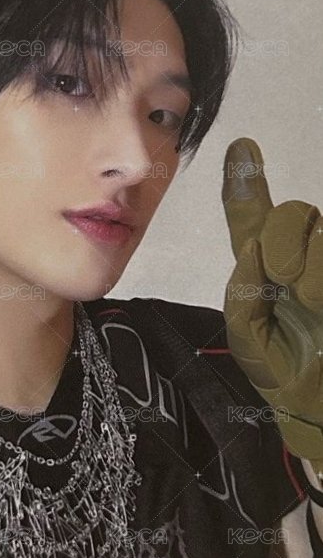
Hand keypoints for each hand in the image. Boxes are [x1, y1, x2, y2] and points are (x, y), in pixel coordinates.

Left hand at [221, 137, 322, 475]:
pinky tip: (318, 307)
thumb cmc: (283, 375)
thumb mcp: (248, 338)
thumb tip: (256, 250)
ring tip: (313, 307)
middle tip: (286, 280)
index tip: (242, 148)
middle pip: (293, 214)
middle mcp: (300, 258)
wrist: (319, 409)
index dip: (247, 183)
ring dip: (309, 267)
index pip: (253, 219)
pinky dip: (318, 278)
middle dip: (285, 240)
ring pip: (318, 232)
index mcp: (264, 270)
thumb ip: (243, 291)